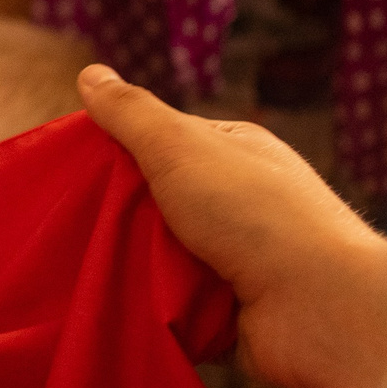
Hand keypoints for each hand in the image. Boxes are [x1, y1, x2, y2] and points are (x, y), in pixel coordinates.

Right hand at [78, 65, 386, 387]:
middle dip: (118, 217)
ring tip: (79, 272)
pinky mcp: (230, 314)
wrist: (321, 309)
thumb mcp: (182, 147)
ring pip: (161, 259)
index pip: (162, 144)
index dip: (118, 154)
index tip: (72, 171)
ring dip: (131, 268)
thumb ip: (133, 114)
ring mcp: (237, 261)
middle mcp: (239, 204)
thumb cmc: (255, 214)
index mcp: (235, 153)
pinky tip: (114, 307)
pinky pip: (174, 307)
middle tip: (66, 227)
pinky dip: (151, 309)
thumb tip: (90, 73)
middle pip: (156, 204)